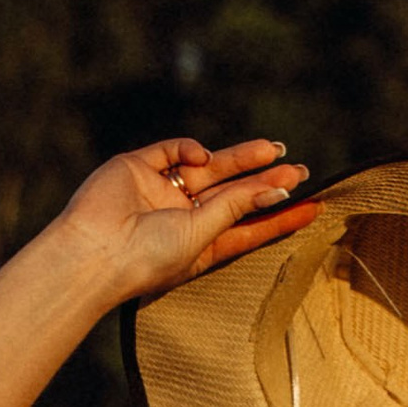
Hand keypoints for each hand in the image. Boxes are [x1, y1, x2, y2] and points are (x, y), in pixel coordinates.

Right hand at [51, 136, 317, 303]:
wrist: (94, 252)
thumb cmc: (148, 258)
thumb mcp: (202, 235)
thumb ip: (236, 206)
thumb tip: (277, 187)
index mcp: (199, 244)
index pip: (248, 227)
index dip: (279, 216)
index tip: (313, 207)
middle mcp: (182, 217)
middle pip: (234, 194)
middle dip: (265, 180)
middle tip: (299, 170)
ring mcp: (160, 191)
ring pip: (209, 168)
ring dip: (241, 158)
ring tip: (274, 150)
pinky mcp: (138, 167)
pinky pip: (172, 150)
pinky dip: (189, 148)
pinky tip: (200, 156)